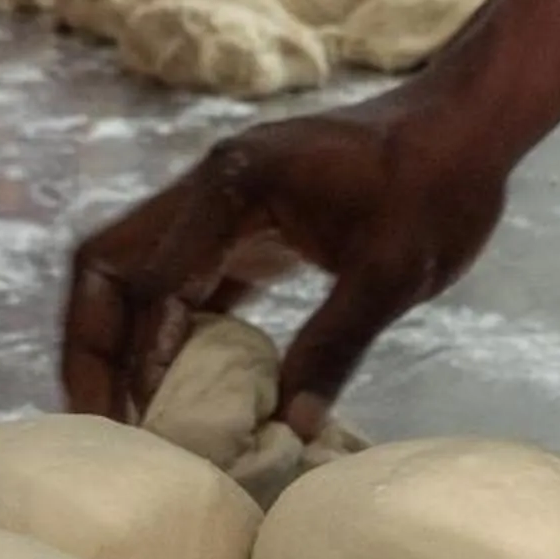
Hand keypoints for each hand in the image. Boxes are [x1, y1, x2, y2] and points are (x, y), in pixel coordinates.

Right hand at [60, 86, 506, 435]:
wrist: (465, 132)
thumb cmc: (436, 187)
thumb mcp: (396, 274)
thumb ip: (337, 345)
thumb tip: (292, 426)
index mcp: (231, 184)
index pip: (153, 278)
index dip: (143, 352)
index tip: (154, 417)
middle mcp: (207, 190)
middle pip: (108, 268)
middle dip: (94, 347)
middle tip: (100, 425)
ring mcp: (220, 209)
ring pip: (135, 276)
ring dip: (123, 343)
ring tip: (129, 421)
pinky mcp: (245, 230)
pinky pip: (182, 286)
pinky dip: (171, 335)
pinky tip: (182, 394)